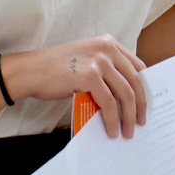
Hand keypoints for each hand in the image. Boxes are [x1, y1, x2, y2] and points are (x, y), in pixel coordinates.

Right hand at [5, 36, 145, 138]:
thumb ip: (106, 71)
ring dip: (128, 116)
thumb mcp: (87, 61)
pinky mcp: (91, 76)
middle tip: (141, 122)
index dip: (144, 87)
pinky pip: (109, 103)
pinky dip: (112, 119)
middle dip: (140, 105)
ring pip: (125, 93)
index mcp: (109, 43)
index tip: (145, 104)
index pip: (137, 66)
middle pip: (136, 80)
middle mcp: (108, 48)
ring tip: (128, 132)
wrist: (29, 71)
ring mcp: (100, 61)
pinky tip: (112, 130)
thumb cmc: (56, 70)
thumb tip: (126, 97)